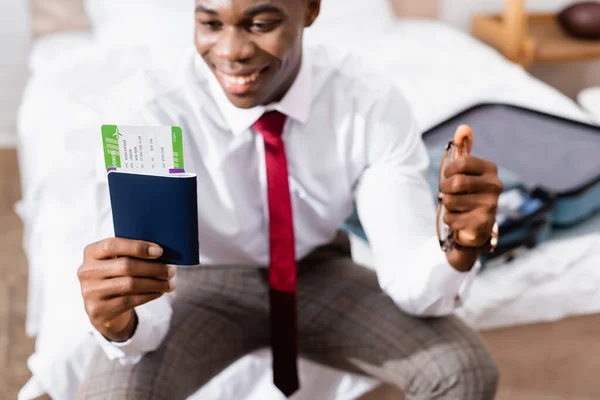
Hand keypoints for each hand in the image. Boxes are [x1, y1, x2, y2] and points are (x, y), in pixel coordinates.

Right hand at [78, 238, 175, 341]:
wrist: (102, 308)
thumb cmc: (116, 276)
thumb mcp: (116, 261)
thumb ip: (131, 253)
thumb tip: (160, 252)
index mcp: (91, 253)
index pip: (112, 245)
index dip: (138, 247)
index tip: (160, 251)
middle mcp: (86, 271)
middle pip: (125, 266)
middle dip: (153, 268)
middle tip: (171, 271)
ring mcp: (90, 292)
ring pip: (130, 284)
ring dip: (155, 284)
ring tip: (170, 284)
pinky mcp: (98, 310)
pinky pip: (130, 301)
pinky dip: (149, 295)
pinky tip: (159, 292)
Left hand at [440, 126, 502, 270]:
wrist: (478, 225)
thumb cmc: (467, 192)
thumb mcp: (464, 169)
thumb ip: (463, 148)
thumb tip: (463, 128)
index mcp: (490, 169)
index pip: (461, 162)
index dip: (448, 170)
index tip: (448, 175)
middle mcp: (495, 185)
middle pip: (455, 184)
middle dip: (444, 189)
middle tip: (448, 192)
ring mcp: (491, 205)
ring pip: (450, 201)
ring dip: (447, 205)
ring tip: (457, 205)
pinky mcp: (482, 223)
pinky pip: (451, 217)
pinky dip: (449, 218)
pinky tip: (460, 218)